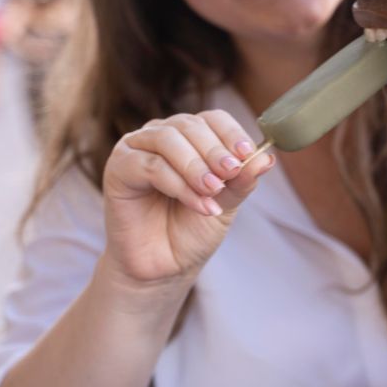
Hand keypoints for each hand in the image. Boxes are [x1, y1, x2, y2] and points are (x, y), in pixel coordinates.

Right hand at [99, 110, 274, 286]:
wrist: (164, 266)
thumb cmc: (192, 230)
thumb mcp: (226, 203)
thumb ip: (242, 180)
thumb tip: (267, 158)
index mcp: (189, 137)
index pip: (212, 119)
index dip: (231, 133)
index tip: (247, 154)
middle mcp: (162, 136)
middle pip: (190, 125)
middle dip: (214, 150)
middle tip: (231, 173)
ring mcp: (137, 149)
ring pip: (168, 140)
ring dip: (196, 166)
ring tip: (214, 191)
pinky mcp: (118, 168)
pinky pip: (150, 166)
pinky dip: (179, 184)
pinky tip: (200, 204)